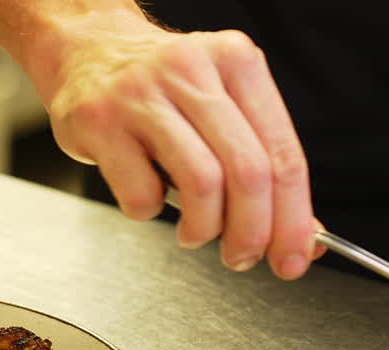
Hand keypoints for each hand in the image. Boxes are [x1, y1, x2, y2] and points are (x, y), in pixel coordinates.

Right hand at [42, 22, 318, 278]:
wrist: (87, 52)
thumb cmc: (159, 90)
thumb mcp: (220, 108)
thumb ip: (262, 165)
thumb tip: (302, 238)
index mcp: (237, 62)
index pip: (284, 154)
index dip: (294, 219)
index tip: (292, 257)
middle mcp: (193, 70)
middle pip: (249, 172)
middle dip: (252, 232)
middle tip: (242, 256)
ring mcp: (143, 94)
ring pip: (201, 184)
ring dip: (203, 228)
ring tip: (195, 232)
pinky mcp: (102, 121)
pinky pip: (141, 193)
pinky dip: (148, 211)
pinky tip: (145, 197)